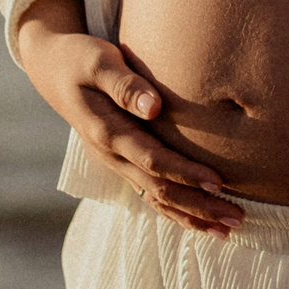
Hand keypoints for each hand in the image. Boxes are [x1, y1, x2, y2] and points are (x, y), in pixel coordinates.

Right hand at [16, 0, 240, 234]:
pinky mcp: (121, 161)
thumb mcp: (98, 61)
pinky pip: (149, 193)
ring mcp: (115, 162)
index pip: (152, 160)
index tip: (218, 183)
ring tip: (227, 231)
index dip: (185, 173)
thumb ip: (125, 84)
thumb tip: (154, 107)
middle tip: (236, 219)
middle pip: (158, 190)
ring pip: (155, 199)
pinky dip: (175, 210)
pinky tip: (200, 221)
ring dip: (191, 216)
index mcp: (107, 132)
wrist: (52, 68)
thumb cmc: (80, 58)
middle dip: (198, 206)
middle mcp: (111, 155)